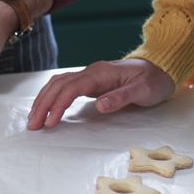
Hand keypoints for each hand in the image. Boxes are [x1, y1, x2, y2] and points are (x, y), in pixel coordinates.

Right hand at [27, 59, 174, 129]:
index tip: (50, 123)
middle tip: (33, 125)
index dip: (57, 105)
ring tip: (33, 118)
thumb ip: (121, 97)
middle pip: (58, 86)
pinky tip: (45, 107)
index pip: (71, 88)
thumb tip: (99, 105)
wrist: (160, 69)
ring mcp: (88, 76)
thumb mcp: (143, 90)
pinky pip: (63, 87)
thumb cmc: (153, 81)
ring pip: (57, 85)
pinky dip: (50, 97)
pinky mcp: (88, 82)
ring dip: (43, 100)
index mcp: (100, 73)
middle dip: (43, 105)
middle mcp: (90, 72)